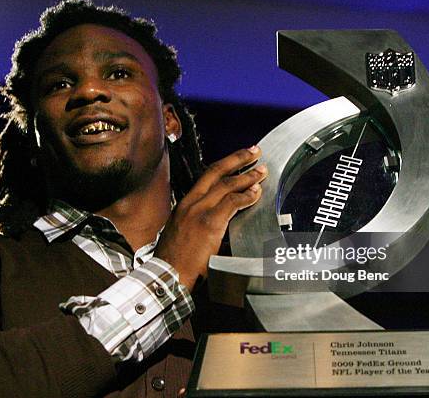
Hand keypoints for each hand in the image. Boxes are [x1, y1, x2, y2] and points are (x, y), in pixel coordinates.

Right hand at [155, 146, 266, 290]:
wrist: (166, 275)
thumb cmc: (174, 261)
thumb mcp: (181, 234)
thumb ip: (197, 223)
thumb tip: (218, 222)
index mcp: (184, 205)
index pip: (206, 177)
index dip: (224, 165)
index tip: (237, 159)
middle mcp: (190, 203)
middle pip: (216, 172)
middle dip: (237, 159)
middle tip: (254, 152)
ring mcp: (198, 212)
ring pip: (226, 185)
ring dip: (247, 177)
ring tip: (261, 172)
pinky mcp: (209, 223)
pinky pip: (231, 203)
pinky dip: (246, 197)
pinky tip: (256, 194)